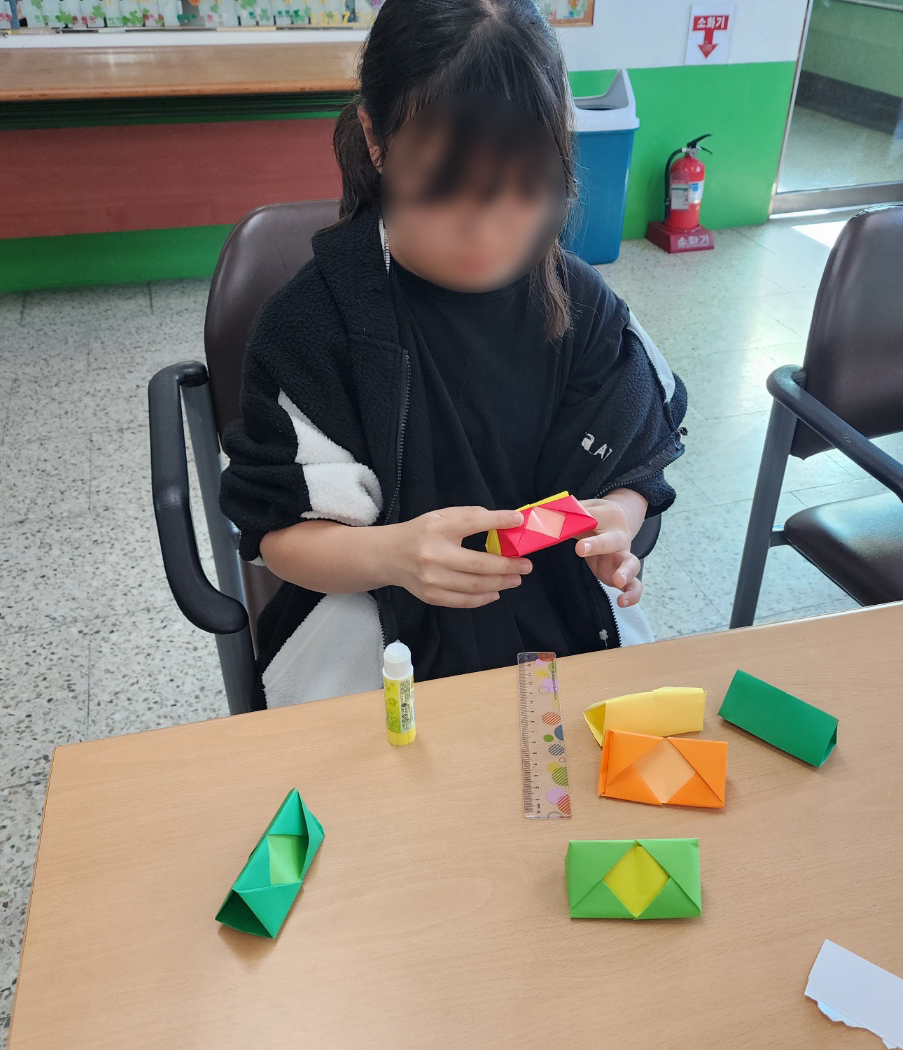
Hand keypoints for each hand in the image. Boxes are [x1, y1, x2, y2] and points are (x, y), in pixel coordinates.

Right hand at [389, 506, 532, 607]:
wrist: (388, 556)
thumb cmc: (421, 533)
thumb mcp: (442, 516)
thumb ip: (471, 517)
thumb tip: (506, 522)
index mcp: (438, 528)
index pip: (473, 522)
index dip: (499, 521)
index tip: (518, 520)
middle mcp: (434, 554)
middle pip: (480, 564)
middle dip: (508, 566)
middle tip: (526, 566)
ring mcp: (432, 579)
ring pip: (475, 586)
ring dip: (500, 583)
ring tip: (515, 579)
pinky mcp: (431, 596)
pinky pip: (463, 601)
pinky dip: (483, 598)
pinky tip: (496, 592)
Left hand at [575, 497, 641, 607]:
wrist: (615, 522)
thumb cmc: (592, 517)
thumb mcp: (581, 511)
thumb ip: (565, 515)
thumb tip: (541, 515)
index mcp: (607, 518)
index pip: (593, 516)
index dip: (581, 521)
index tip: (564, 526)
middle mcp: (618, 537)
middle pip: (611, 540)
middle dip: (596, 545)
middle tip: (580, 549)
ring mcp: (623, 557)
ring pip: (632, 563)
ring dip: (626, 572)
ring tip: (618, 581)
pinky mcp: (624, 574)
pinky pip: (635, 585)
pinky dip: (632, 594)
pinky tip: (622, 602)